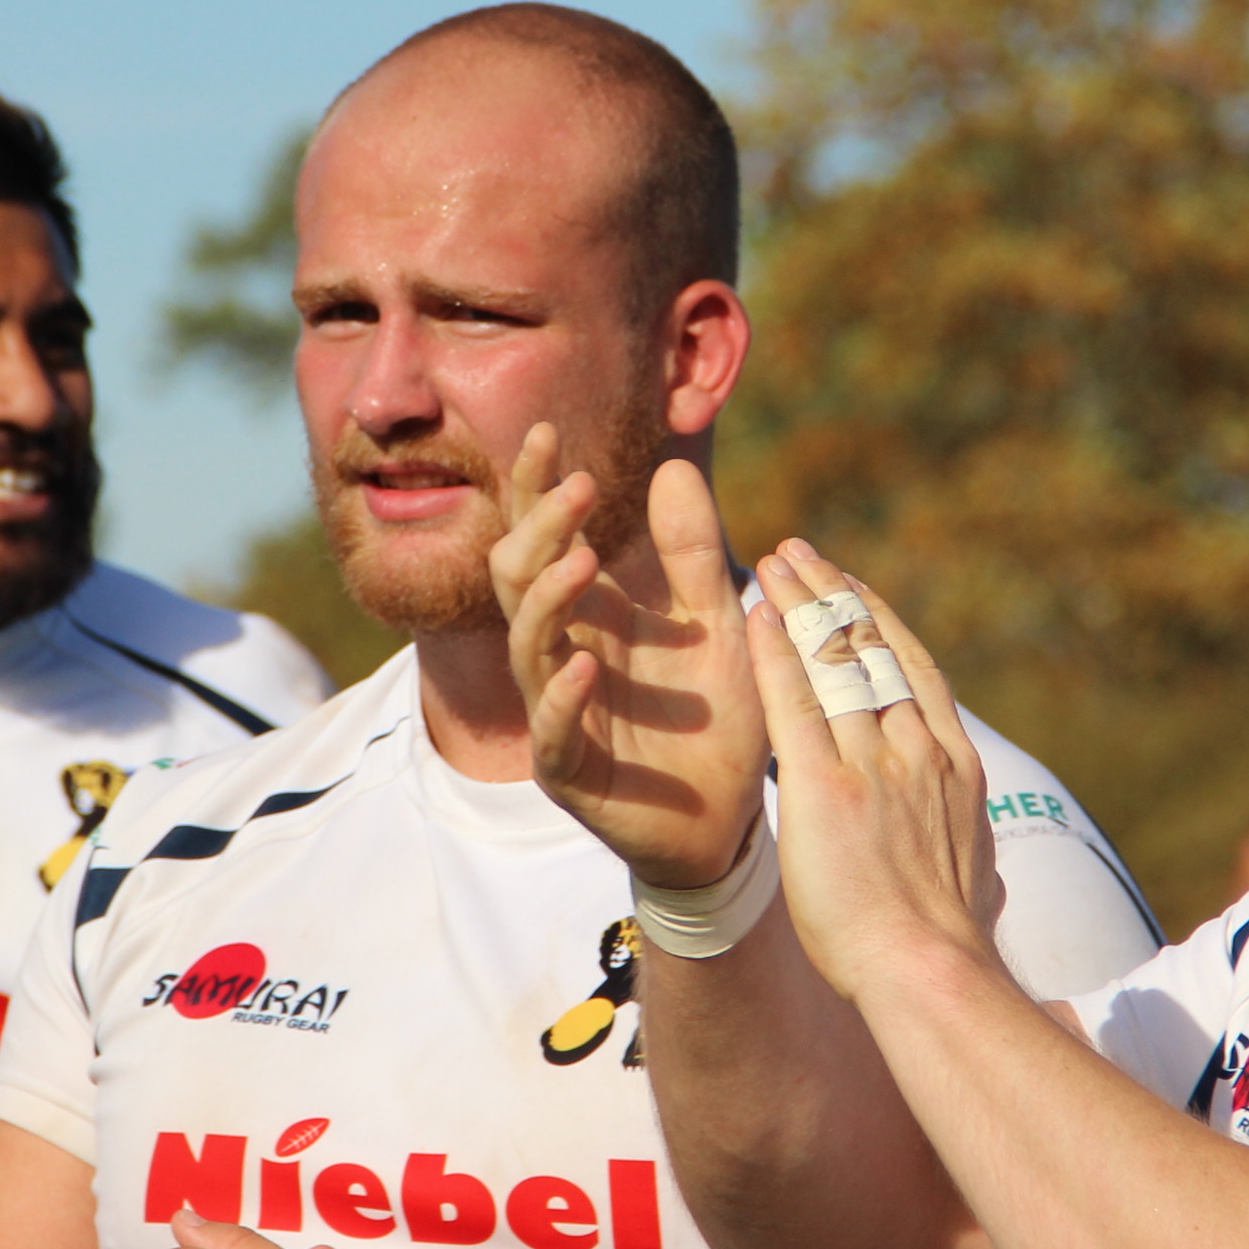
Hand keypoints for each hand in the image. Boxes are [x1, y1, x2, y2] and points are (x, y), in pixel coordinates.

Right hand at [491, 430, 767, 890]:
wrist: (732, 816)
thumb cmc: (714, 715)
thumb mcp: (715, 620)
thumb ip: (692, 552)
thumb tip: (672, 465)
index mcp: (587, 613)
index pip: (542, 539)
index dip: (534, 489)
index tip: (546, 433)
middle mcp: (560, 655)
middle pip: (516, 580)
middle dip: (539, 531)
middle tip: (579, 489)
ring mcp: (559, 714)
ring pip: (525, 648)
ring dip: (548, 601)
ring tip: (583, 562)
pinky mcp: (572, 773)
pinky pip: (552, 735)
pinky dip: (563, 700)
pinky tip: (584, 667)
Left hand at [742, 543, 1004, 1001]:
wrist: (930, 973)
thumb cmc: (948, 948)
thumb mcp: (977, 890)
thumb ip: (975, 866)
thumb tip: (992, 882)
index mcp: (957, 767)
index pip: (917, 671)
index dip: (882, 622)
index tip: (856, 589)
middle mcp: (919, 750)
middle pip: (873, 650)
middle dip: (833, 595)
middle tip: (800, 554)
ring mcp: (874, 765)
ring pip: (833, 663)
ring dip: (799, 605)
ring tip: (771, 565)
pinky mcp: (824, 788)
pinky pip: (793, 703)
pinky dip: (774, 651)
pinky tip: (753, 614)